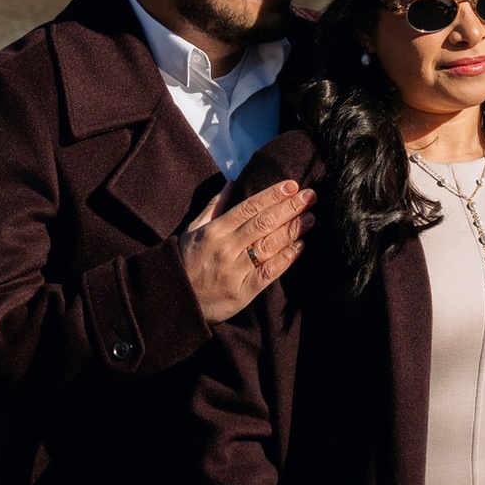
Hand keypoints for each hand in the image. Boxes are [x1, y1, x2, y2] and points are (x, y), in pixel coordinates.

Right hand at [181, 178, 313, 324]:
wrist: (174, 300)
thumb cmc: (186, 261)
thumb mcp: (193, 229)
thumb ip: (214, 206)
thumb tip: (232, 183)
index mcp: (214, 230)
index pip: (249, 207)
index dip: (273, 195)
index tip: (292, 185)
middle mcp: (226, 248)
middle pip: (264, 223)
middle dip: (290, 208)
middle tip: (310, 196)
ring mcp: (235, 270)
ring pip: (269, 245)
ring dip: (293, 230)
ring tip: (310, 218)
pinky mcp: (243, 292)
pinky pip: (268, 273)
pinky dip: (285, 259)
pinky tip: (299, 246)